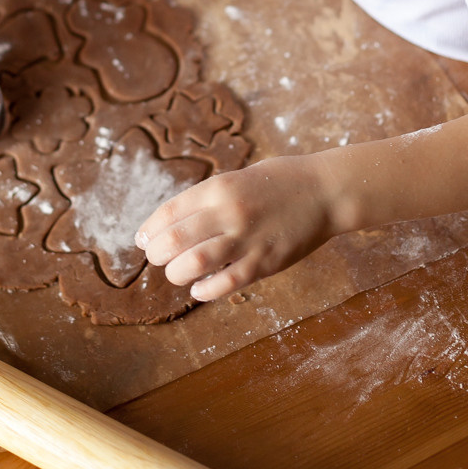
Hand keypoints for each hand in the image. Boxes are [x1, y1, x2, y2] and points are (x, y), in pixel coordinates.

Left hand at [136, 156, 332, 300]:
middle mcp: (228, 212)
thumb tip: (172, 223)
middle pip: (173, 241)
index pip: (168, 212)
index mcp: (218, 187)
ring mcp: (247, 239)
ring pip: (193, 265)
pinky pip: (225, 284)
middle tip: (156, 258)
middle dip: (156, 254)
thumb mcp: (237, 178)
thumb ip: (207, 199)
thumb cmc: (279, 181)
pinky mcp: (265, 262)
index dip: (148, 230)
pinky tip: (199, 289)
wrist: (325, 191)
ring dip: (176, 273)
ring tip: (177, 273)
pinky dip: (205, 290)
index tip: (142, 239)